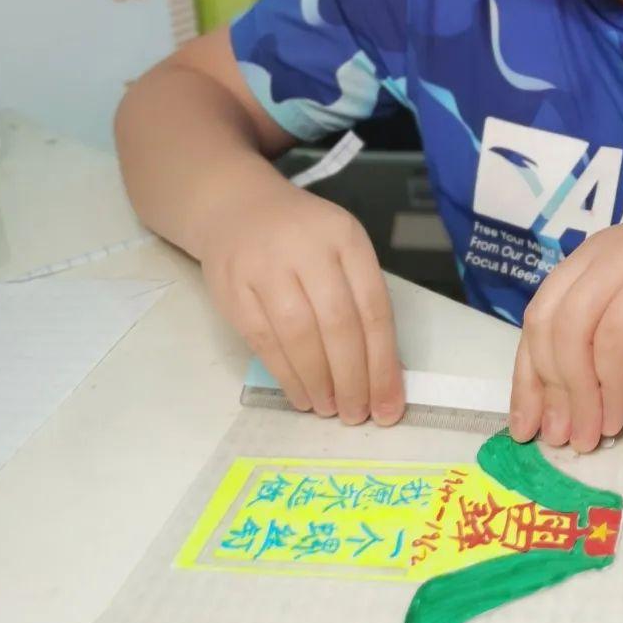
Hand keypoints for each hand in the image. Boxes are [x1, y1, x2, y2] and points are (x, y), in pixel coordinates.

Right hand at [199, 166, 403, 424]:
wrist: (236, 206)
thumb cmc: (302, 236)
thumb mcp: (340, 248)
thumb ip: (360, 298)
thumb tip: (381, 372)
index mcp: (345, 237)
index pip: (373, 307)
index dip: (383, 362)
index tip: (389, 405)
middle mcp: (308, 248)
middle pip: (339, 324)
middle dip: (353, 379)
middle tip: (357, 415)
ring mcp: (266, 266)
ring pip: (299, 335)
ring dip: (319, 382)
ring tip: (330, 410)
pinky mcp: (233, 288)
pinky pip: (264, 341)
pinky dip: (286, 375)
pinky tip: (301, 395)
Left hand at [510, 209, 622, 453]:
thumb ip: (611, 345)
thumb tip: (573, 400)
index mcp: (594, 255)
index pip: (540, 313)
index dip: (527, 372)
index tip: (526, 423)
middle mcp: (603, 250)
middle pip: (546, 322)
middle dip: (543, 387)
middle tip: (555, 438)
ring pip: (573, 332)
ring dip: (576, 395)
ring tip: (587, 437)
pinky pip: (613, 340)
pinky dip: (609, 386)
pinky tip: (618, 417)